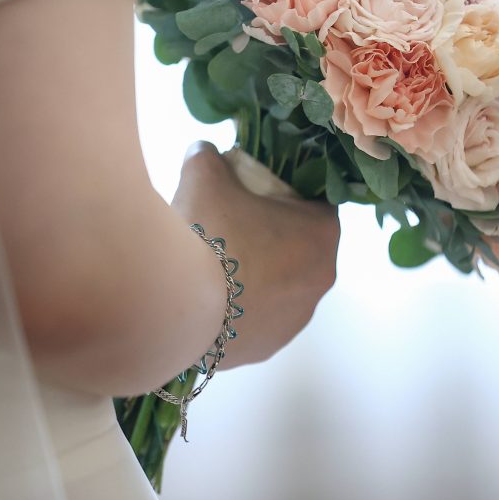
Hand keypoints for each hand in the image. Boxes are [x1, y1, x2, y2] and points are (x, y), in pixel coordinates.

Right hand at [170, 141, 340, 368]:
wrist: (177, 305)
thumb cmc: (205, 231)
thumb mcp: (204, 176)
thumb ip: (209, 157)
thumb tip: (204, 152)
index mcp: (321, 234)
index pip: (317, 205)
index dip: (288, 196)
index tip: (259, 194)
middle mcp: (320, 279)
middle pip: (301, 247)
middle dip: (274, 235)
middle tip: (234, 224)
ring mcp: (296, 319)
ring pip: (283, 285)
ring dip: (260, 273)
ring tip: (218, 264)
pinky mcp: (269, 347)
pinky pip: (261, 317)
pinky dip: (243, 305)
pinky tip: (213, 296)